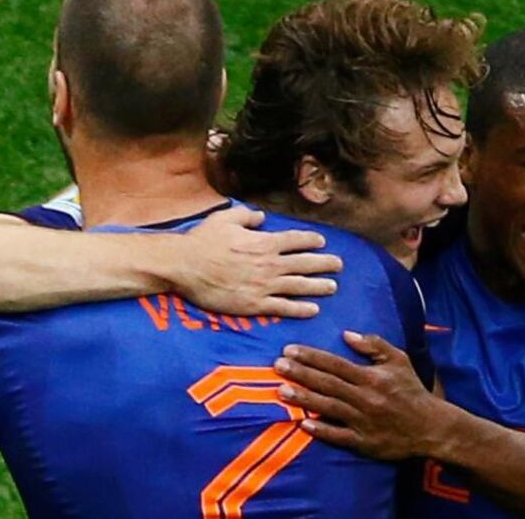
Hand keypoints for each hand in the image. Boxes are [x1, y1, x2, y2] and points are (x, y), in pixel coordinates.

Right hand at [173, 207, 342, 317]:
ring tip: (333, 287)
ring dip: (319, 286)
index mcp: (264, 242)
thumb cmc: (203, 241)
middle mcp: (270, 263)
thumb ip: (247, 216)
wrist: (185, 266)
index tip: (322, 242)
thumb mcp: (225, 218)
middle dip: (325, 263)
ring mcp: (264, 285)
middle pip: (305, 263)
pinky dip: (301, 309)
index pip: (296, 240)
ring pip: (300, 286)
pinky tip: (313, 310)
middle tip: (339, 265)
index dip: (312, 240)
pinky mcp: (255, 304)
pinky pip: (284, 307)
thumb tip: (261, 216)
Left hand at [273, 331, 437, 459]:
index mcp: (372, 377)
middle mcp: (365, 398)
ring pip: (328, 407)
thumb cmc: (411, 390)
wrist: (431, 427)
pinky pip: (339, 436)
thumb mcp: (399, 360)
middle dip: (300, 373)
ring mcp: (363, 421)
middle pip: (327, 383)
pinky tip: (303, 422)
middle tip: (277, 365)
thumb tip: (347, 334)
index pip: (335, 364)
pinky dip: (321, 429)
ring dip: (304, 398)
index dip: (311, 356)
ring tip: (281, 390)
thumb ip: (374, 345)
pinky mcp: (364, 442)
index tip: (289, 350)